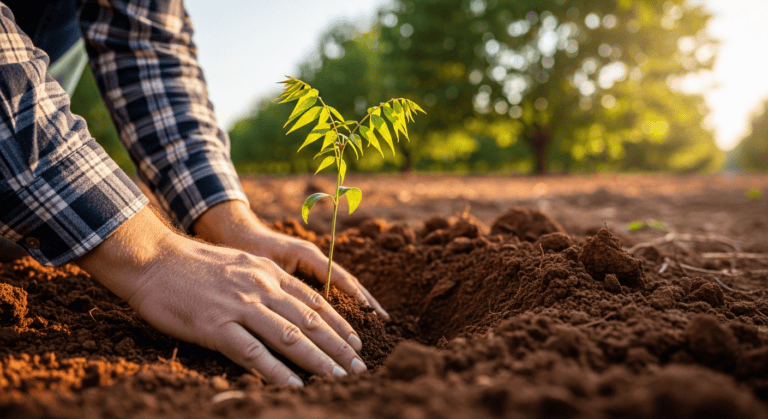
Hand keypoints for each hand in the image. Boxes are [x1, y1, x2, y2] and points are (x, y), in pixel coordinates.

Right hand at [77, 207, 366, 385]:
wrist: (153, 259)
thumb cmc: (192, 265)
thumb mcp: (239, 264)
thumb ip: (264, 283)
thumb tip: (285, 305)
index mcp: (267, 272)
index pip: (314, 301)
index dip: (338, 324)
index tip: (356, 342)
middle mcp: (261, 287)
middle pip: (309, 320)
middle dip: (339, 346)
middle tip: (360, 367)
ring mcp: (239, 305)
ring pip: (289, 336)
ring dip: (319, 361)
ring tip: (341, 379)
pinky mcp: (216, 325)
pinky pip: (253, 352)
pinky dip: (277, 371)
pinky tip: (295, 385)